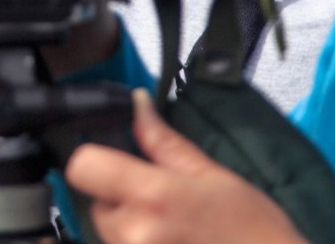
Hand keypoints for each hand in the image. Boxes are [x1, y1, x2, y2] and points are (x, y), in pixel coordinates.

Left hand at [67, 92, 305, 243]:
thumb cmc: (252, 228)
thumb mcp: (211, 173)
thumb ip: (163, 141)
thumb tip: (137, 104)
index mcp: (152, 196)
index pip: (83, 167)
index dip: (94, 159)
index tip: (114, 161)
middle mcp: (135, 234)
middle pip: (95, 204)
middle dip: (119, 199)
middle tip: (161, 203)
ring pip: (108, 234)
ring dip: (129, 227)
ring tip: (172, 229)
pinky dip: (140, 243)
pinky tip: (174, 243)